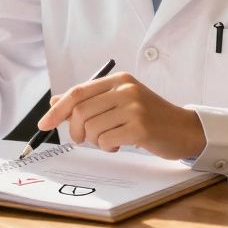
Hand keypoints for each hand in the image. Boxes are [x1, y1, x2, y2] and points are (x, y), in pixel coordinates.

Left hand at [36, 72, 205, 159]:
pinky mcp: (141, 127)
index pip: (78, 92)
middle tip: (82, 140)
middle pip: (81, 111)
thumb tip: (55, 103)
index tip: (43, 124)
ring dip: (95, 141)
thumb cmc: (149, 117)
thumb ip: (90, 101)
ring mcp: (135, 108)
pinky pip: (107, 140)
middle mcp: (126, 90)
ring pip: (93, 128)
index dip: (58, 110)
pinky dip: (107, 146)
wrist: (184, 129)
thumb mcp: (120, 102)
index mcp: (119, 80)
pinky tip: (119, 144)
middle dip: (76, 130)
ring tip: (110, 140)